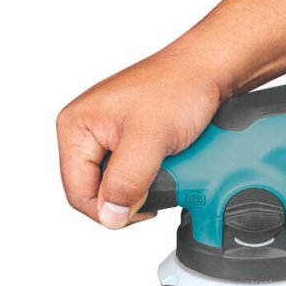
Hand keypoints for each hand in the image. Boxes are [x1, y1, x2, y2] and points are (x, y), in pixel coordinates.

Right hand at [56, 48, 224, 228]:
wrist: (210, 70)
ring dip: (143, 185)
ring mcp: (109, 134)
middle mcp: (86, 131)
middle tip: (158, 187)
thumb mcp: (150, 137)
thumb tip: (110, 216)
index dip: (110, 209)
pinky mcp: (131, 138)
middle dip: (127, 196)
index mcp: (75, 126)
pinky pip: (134, 170)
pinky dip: (153, 173)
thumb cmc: (179, 87)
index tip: (142, 210)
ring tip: (167, 169)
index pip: (78, 192)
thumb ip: (126, 179)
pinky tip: (170, 163)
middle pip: (96, 190)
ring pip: (118, 182)